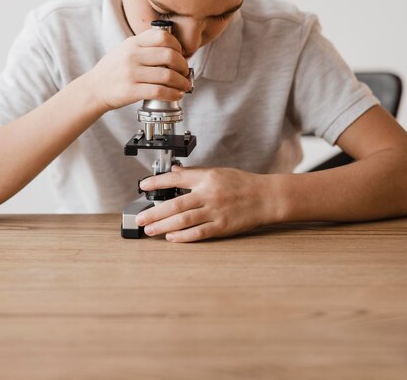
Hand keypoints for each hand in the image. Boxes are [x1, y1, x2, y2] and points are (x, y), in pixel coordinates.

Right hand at [88, 28, 191, 112]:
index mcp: (133, 43)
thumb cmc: (113, 70)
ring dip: (182, 82)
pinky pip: (159, 91)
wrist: (94, 88)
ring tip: (184, 86)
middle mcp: (132, 56)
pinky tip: (176, 95)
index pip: (163, 37)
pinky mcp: (131, 90)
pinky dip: (172, 94)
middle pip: (169, 55)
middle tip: (185, 72)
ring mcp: (131, 73)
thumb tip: (174, 50)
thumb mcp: (125, 49)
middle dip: (183, 65)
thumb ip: (145, 46)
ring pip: (167, 75)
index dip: (178, 46)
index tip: (182, 55)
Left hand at [136, 165, 273, 241]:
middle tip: (140, 218)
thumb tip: (174, 171)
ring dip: (163, 225)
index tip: (143, 186)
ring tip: (150, 230)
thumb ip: (195, 173)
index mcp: (208, 178)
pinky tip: (171, 237)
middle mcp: (209, 194)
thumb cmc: (243, 184)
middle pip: (176, 204)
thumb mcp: (218, 172)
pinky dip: (183, 236)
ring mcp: (216, 211)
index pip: (177, 178)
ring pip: (184, 220)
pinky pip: (199, 232)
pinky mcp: (222, 227)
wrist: (266, 197)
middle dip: (155, 212)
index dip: (157, 182)